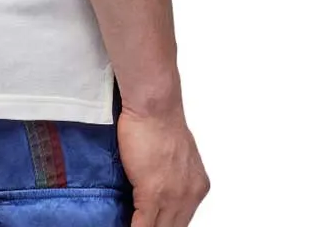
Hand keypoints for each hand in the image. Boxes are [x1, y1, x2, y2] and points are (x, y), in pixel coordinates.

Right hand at [117, 103, 209, 226]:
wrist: (154, 106)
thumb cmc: (159, 119)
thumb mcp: (176, 154)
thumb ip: (172, 175)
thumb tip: (160, 185)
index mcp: (197, 185)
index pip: (181, 219)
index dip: (165, 224)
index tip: (154, 222)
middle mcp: (190, 194)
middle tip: (141, 224)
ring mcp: (173, 196)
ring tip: (129, 224)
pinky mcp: (153, 193)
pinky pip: (144, 226)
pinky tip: (123, 225)